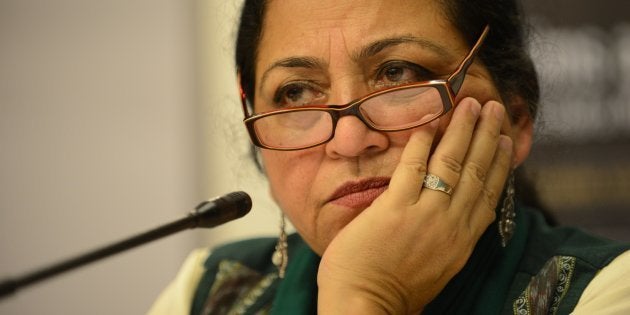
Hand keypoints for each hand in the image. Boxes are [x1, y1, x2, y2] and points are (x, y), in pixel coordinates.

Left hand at [317, 97, 513, 313]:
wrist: (365, 309)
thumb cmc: (393, 292)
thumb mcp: (435, 268)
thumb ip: (446, 240)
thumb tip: (453, 218)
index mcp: (461, 242)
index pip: (488, 194)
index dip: (499, 163)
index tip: (506, 139)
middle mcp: (450, 226)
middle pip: (475, 172)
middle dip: (486, 135)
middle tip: (494, 107)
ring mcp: (424, 216)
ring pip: (451, 164)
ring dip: (463, 130)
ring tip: (471, 104)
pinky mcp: (395, 210)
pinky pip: (413, 168)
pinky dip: (423, 143)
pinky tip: (429, 123)